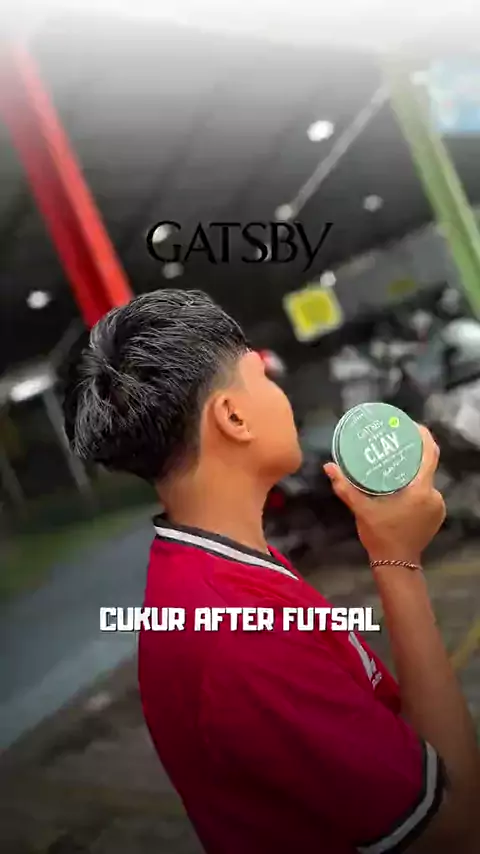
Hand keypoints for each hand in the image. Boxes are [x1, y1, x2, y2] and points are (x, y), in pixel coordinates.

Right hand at [324, 426, 445, 562]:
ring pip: (427, 479)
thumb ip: (345, 487)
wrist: (396, 564)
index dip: (423, 436)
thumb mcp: (361, 509)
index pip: (429, 455)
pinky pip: (428, 492)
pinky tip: (401, 485)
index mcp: (420, 490)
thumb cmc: (380, 535)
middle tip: (395, 443)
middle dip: (413, 453)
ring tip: (395, 463)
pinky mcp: (436, 514)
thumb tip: (329, 466)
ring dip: (413, 471)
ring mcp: (438, 506)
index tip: (411, 426)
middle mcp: (434, 495)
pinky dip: (416, 485)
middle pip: (427, 465)